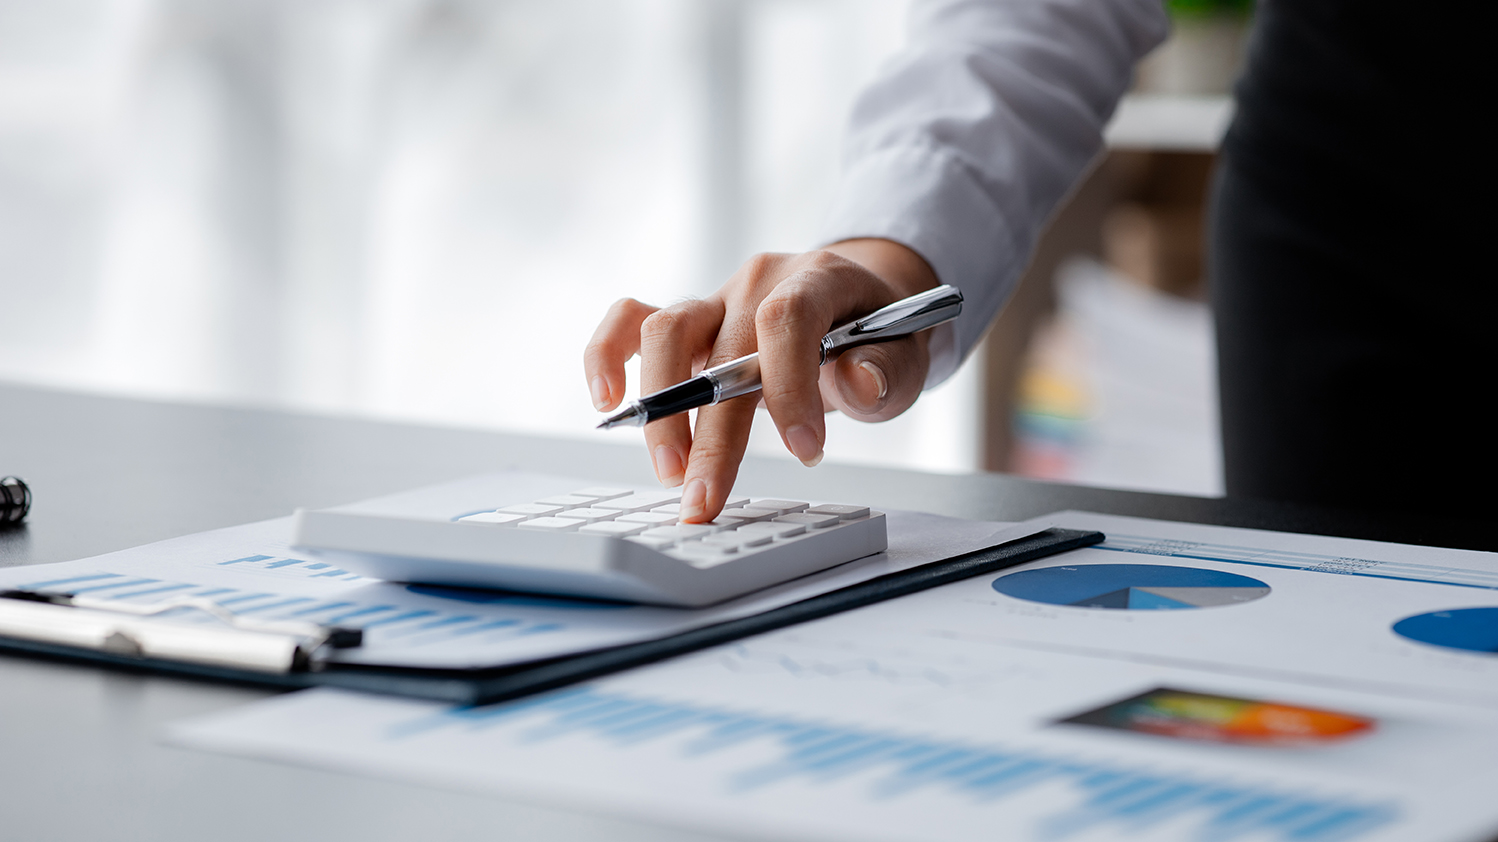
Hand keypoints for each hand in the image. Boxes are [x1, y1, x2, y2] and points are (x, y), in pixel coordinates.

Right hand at [584, 239, 939, 521]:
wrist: (860, 299)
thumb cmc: (878, 331)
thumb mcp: (908, 349)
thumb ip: (888, 369)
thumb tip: (855, 385)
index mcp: (819, 278)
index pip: (789, 319)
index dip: (790, 387)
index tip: (805, 452)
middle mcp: (759, 281)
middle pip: (720, 346)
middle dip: (710, 433)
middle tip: (705, 500)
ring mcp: (717, 298)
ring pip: (666, 332)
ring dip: (661, 410)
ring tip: (670, 473)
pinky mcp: (689, 319)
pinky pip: (630, 320)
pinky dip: (607, 355)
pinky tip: (607, 403)